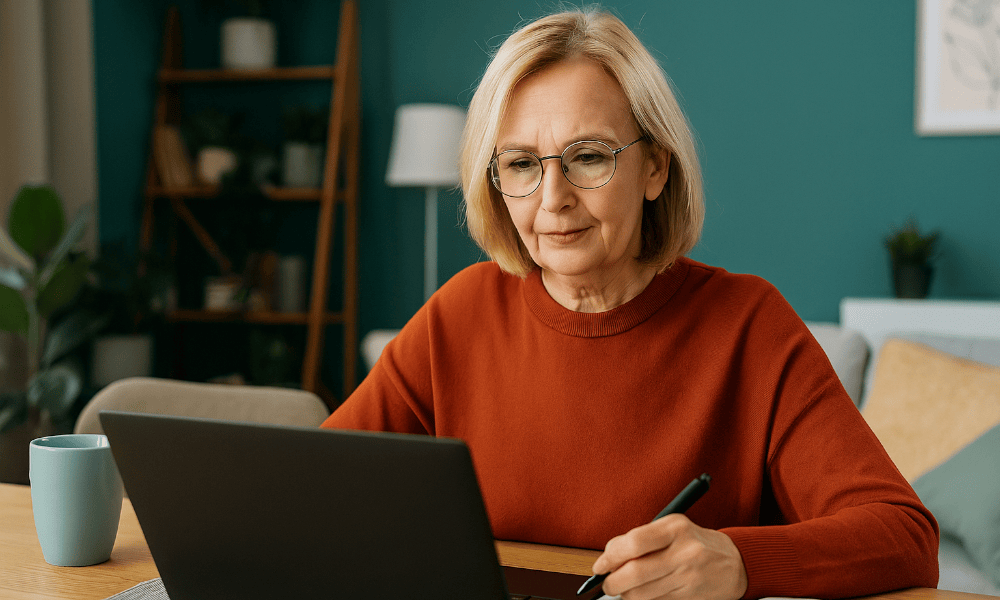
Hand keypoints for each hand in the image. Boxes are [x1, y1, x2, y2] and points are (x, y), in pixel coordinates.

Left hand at [591, 514, 747, 599]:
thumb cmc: (694, 542)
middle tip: (606, 582)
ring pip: (642, 594)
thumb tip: (608, 557)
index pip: (634, 542)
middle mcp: (684, 552)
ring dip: (626, 594)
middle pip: (635, 573)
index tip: (600, 565)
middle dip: (613, 582)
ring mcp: (688, 577)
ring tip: (624, 588)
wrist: (734, 562)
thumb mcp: (671, 528)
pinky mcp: (690, 597)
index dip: (610, 556)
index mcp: (675, 528)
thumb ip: (640, 539)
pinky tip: (643, 592)